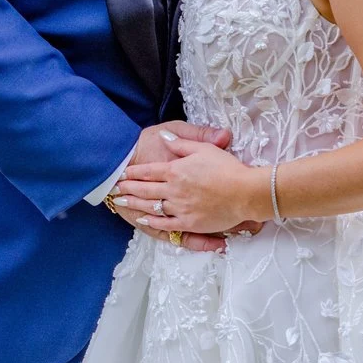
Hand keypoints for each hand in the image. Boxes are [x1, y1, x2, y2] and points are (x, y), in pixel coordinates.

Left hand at [105, 123, 233, 250]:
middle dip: (128, 187)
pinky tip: (143, 218)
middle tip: (115, 187)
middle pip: (145, 189)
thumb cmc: (227, 167)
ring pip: (151, 206)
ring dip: (134, 203)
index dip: (134, 171)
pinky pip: (165, 224)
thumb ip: (182, 142)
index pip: (149, 171)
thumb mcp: (203, 147)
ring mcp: (180, 208)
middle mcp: (174, 190)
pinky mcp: (189, 223)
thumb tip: (166, 138)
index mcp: (176, 170)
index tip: (123, 172)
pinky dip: (152, 221)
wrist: (246, 192)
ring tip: (121, 201)